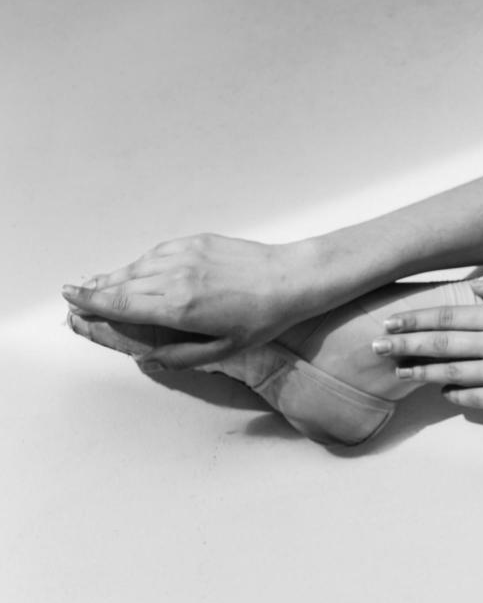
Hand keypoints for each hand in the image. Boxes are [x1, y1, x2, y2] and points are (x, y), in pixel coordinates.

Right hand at [60, 234, 318, 368]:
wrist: (291, 279)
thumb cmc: (262, 319)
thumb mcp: (224, 350)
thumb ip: (181, 356)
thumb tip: (147, 360)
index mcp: (178, 308)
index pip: (122, 304)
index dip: (92, 302)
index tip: (71, 298)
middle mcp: (175, 277)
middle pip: (122, 283)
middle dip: (96, 290)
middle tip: (76, 295)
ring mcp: (185, 255)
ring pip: (138, 266)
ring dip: (117, 276)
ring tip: (102, 284)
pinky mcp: (196, 242)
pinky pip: (159, 253)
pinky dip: (143, 263)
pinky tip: (140, 271)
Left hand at [374, 275, 482, 415]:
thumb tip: (476, 287)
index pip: (448, 316)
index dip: (415, 320)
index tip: (391, 324)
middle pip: (440, 344)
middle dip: (403, 346)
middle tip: (376, 348)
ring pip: (450, 373)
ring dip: (420, 373)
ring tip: (398, 372)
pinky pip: (474, 397)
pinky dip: (454, 394)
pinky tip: (441, 391)